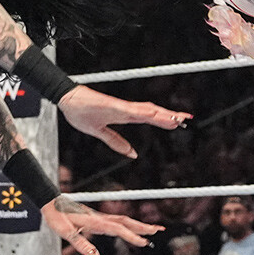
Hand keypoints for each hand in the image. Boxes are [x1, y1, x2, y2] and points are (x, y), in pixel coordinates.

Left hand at [44, 197, 161, 254]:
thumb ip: (81, 244)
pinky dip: (128, 224)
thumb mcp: (65, 233)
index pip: (117, 229)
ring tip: (152, 228)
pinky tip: (132, 229)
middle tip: (159, 230)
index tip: (144, 242)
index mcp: (94, 222)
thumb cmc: (56, 217)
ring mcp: (99, 217)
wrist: (51, 203)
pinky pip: (117, 221)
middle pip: (126, 222)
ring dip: (138, 224)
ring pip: (123, 220)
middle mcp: (99, 218)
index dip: (131, 236)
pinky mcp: (97, 218)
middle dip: (143, 226)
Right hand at [57, 86, 189, 157]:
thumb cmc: (81, 112)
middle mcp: (125, 110)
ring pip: (144, 110)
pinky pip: (129, 110)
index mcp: (124, 115)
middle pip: (151, 112)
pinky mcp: (111, 106)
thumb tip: (132, 154)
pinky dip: (141, 111)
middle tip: (186, 118)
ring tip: (175, 118)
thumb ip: (116, 142)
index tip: (178, 123)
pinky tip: (152, 113)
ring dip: (160, 113)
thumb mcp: (99, 132)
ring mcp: (119, 107)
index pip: (148, 117)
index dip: (163, 120)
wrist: (67, 99)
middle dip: (169, 116)